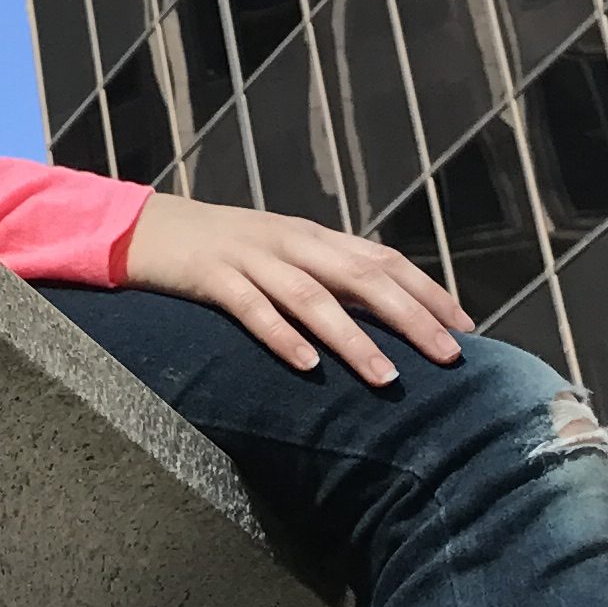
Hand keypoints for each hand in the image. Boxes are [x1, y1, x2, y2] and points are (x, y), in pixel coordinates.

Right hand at [125, 191, 469, 386]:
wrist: (140, 228)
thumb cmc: (220, 253)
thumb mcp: (280, 257)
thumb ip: (326, 279)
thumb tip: (389, 322)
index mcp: (311, 236)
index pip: (382, 259)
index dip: (427, 291)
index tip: (467, 328)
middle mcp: (288, 241)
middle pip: (360, 276)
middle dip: (409, 317)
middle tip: (449, 357)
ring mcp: (248, 256)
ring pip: (311, 296)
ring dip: (354, 338)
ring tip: (387, 378)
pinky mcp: (209, 275)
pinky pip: (250, 307)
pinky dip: (281, 335)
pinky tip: (306, 366)